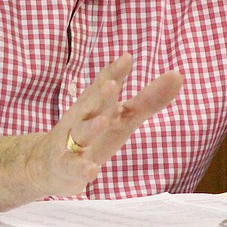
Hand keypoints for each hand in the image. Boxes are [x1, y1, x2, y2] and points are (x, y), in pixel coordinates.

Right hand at [31, 54, 182, 197]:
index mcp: (97, 104)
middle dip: (100, 95)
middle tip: (112, 84)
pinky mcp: (66, 167)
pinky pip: (72, 166)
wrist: (48, 164)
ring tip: (103, 121)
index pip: (104, 83)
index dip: (114, 72)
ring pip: (80, 133)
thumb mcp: (122, 118)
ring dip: (91, 126)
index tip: (127, 58)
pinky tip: (93, 169)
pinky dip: (81, 168)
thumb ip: (149, 99)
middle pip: (91, 104)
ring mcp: (72, 143)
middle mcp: (83, 119)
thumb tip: (178, 75)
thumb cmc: (93, 134)